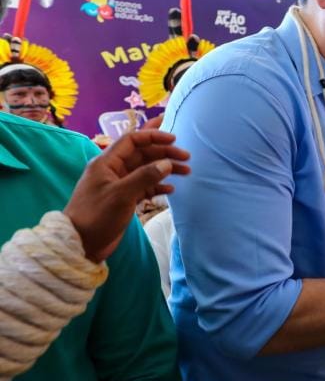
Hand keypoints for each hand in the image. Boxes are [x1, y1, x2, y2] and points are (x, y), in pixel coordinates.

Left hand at [64, 129, 189, 262]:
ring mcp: (119, 185)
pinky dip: (158, 185)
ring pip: (146, 170)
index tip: (174, 140)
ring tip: (186, 171)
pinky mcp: (124, 199)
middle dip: (164, 153)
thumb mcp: (121, 195)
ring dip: (165, 169)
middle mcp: (113, 170)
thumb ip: (145, 177)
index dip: (153, 137)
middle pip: (142, 154)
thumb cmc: (97, 216)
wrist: (81, 243)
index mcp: (106, 162)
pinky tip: (171, 189)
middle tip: (186, 157)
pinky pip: (145, 186)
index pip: (132, 141)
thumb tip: (167, 163)